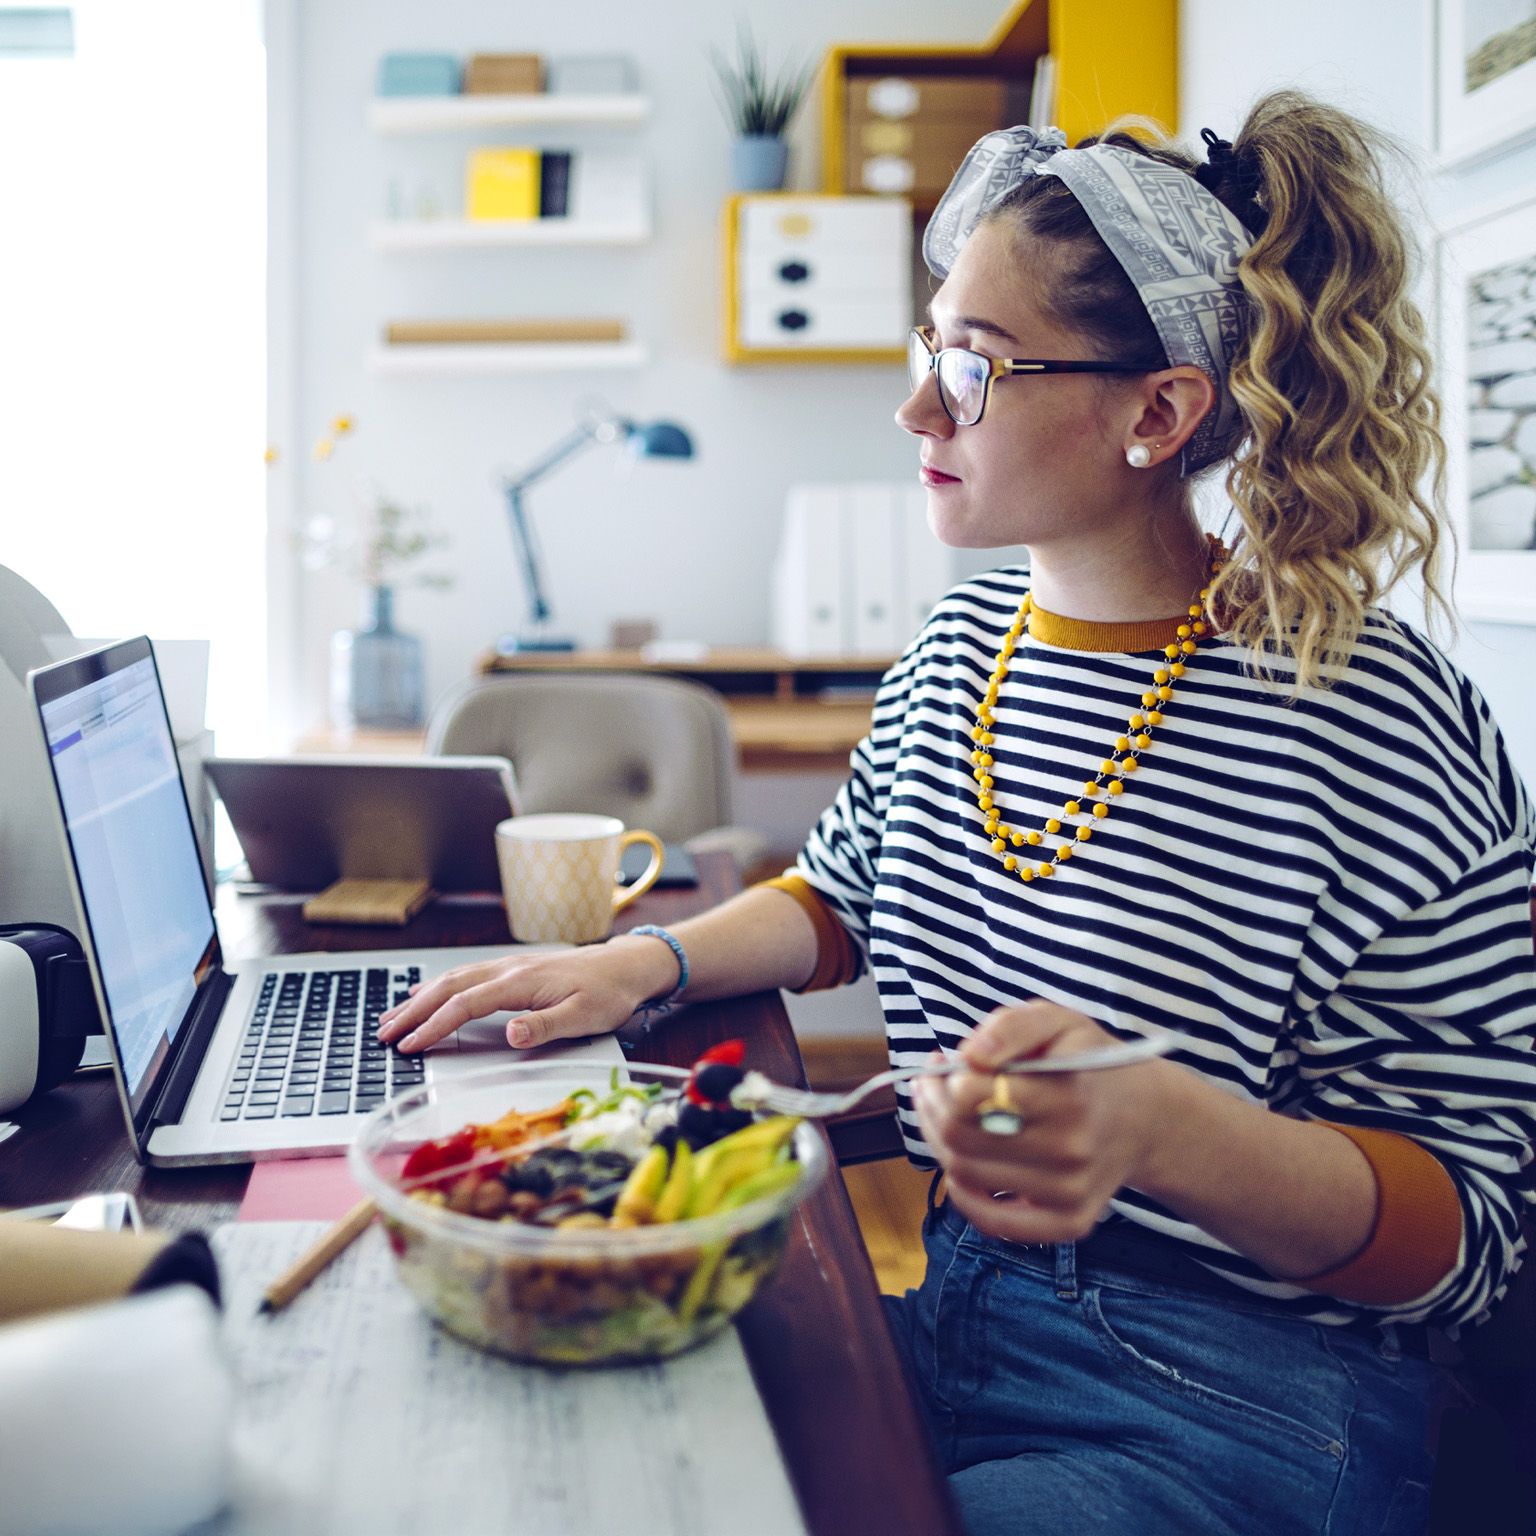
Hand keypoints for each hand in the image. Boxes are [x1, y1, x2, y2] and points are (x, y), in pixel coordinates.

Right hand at [376, 935, 679, 1053]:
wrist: (626, 967)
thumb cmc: (609, 993)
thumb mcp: (585, 1017)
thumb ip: (546, 1026)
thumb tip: (510, 1033)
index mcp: (521, 982)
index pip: (465, 1005)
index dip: (434, 1026)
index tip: (409, 1045)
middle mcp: (508, 969)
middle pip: (449, 988)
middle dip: (413, 1011)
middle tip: (383, 1033)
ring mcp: (509, 966)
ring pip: (453, 979)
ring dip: (419, 997)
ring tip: (391, 1017)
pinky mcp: (513, 970)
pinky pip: (465, 975)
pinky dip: (438, 985)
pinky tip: (424, 991)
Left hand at [912, 1001, 1174, 1245]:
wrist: (1145, 1117)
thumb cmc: (1089, 1063)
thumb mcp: (1057, 1021)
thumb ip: (1010, 1027)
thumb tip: (970, 1057)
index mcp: (1068, 1095)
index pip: (970, 1096)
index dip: (944, 1078)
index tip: (945, 1063)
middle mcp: (1071, 1150)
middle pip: (960, 1136)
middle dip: (932, 1105)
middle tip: (933, 1084)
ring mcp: (1070, 1193)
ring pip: (964, 1174)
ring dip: (938, 1140)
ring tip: (945, 1112)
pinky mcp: (1069, 1223)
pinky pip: (991, 1221)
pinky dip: (962, 1194)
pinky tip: (960, 1162)